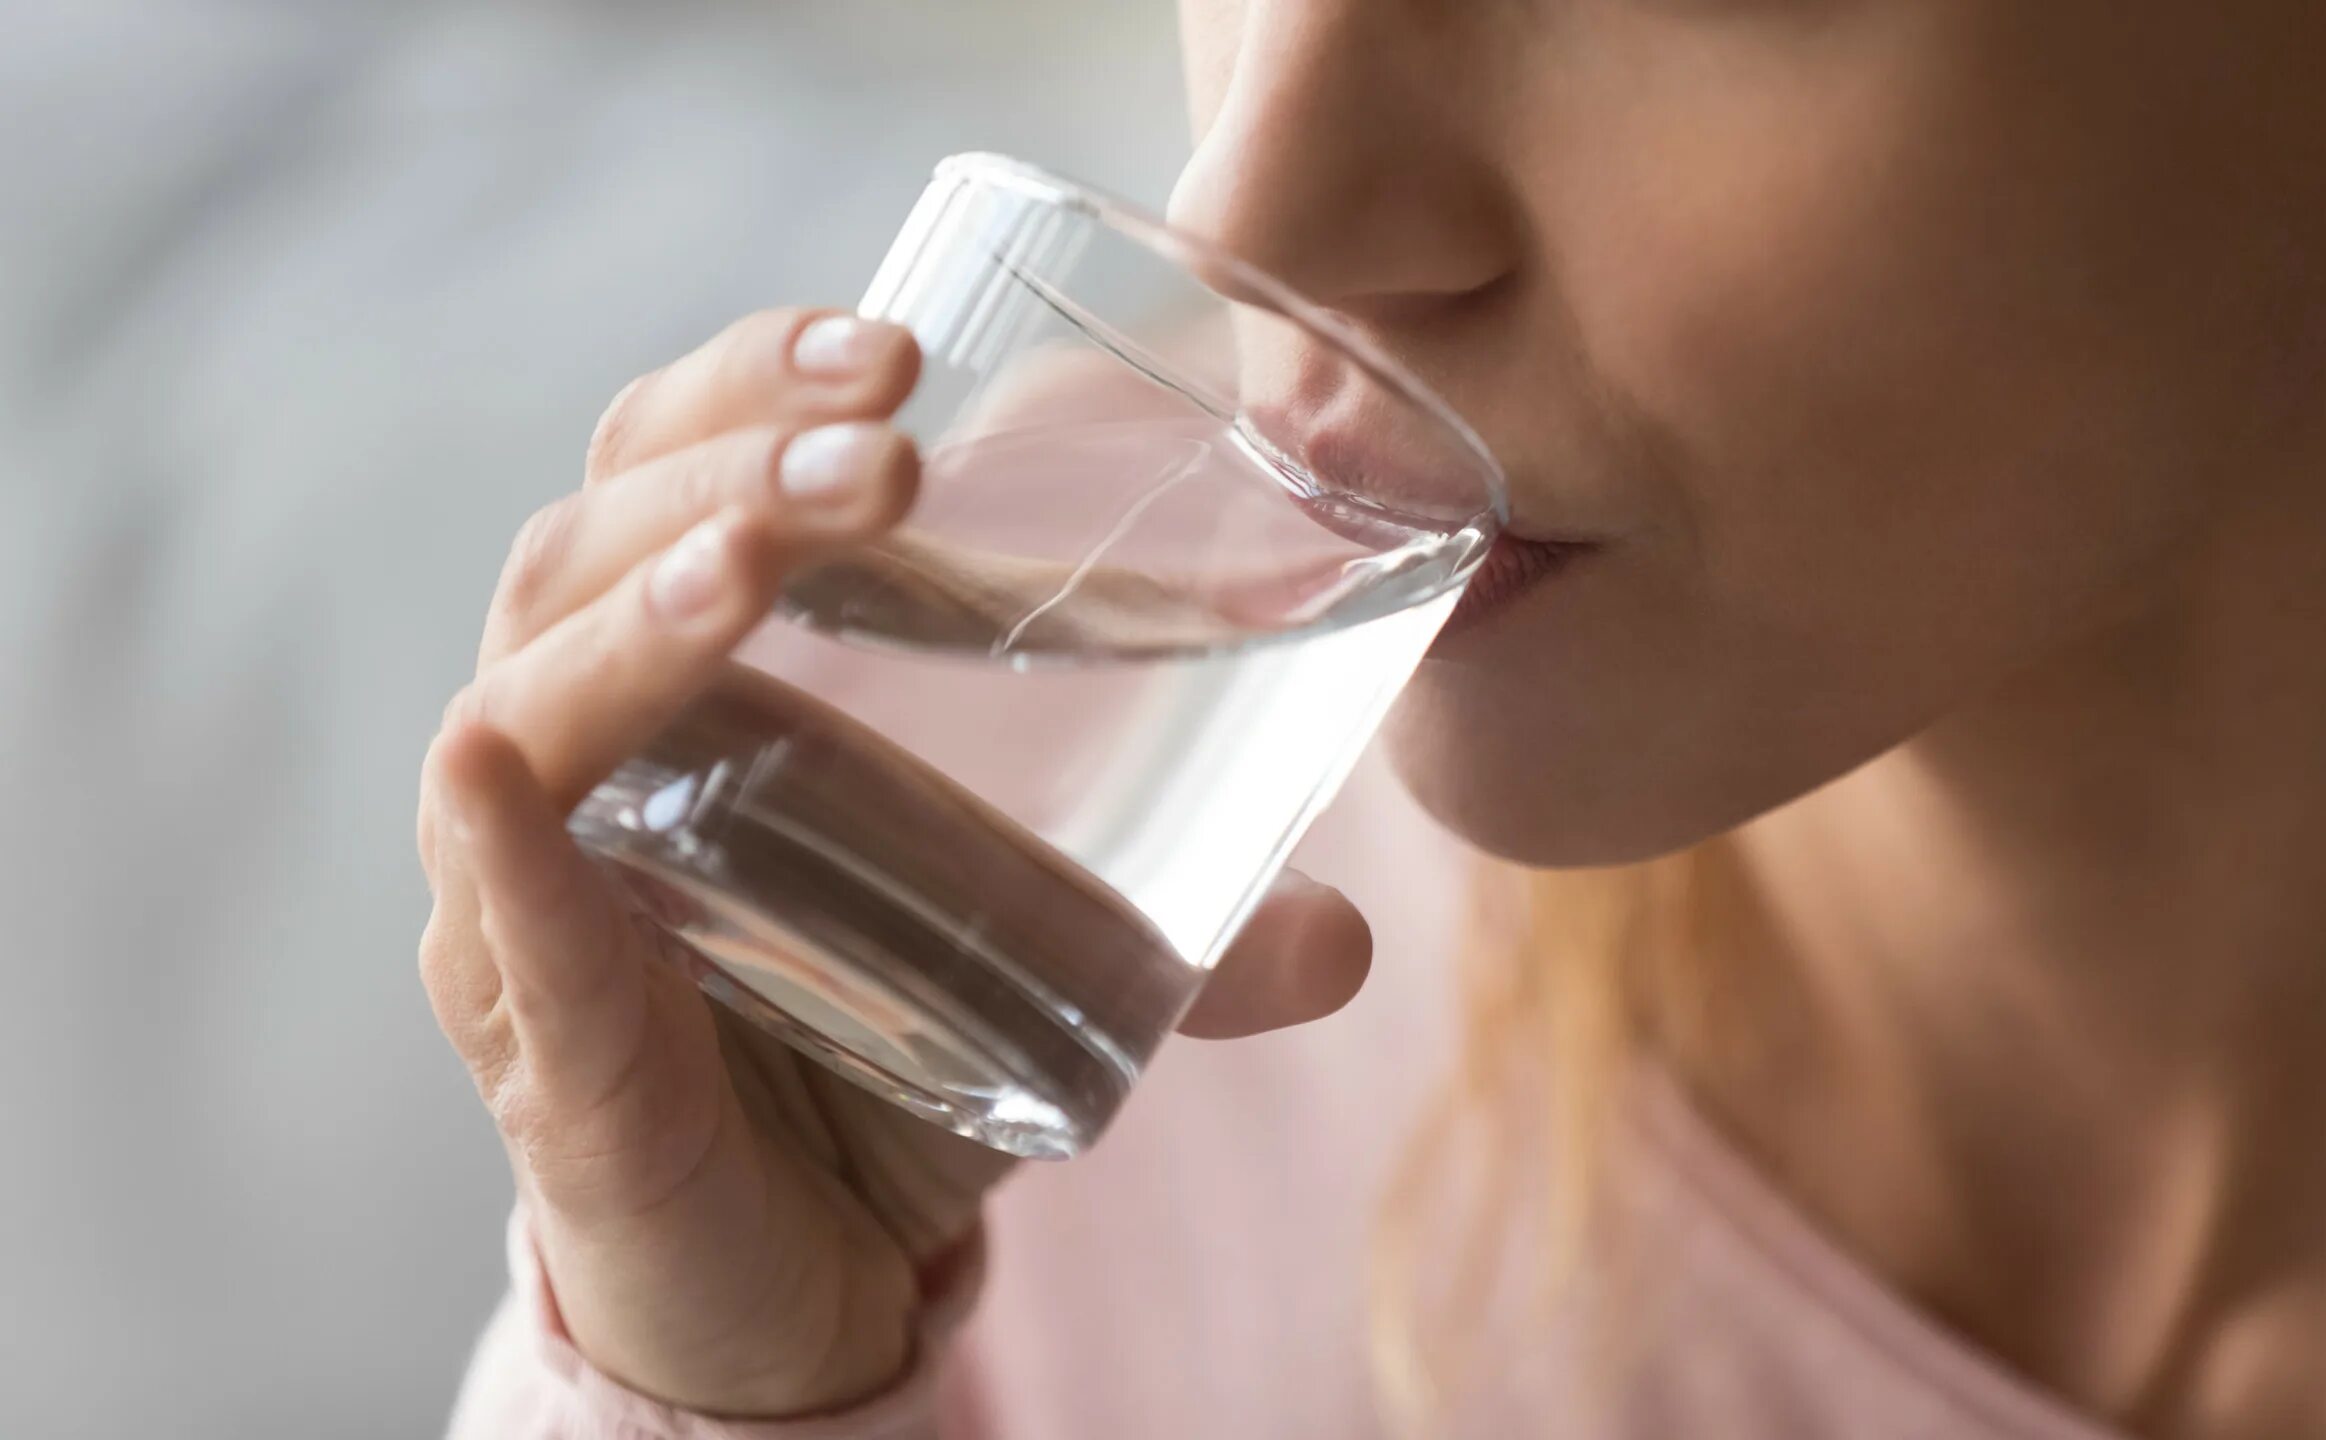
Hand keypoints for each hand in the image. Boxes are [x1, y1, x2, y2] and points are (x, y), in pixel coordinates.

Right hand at [416, 308, 1373, 1416]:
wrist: (793, 1275)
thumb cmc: (881, 1054)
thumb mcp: (1044, 960)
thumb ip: (1188, 939)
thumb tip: (1349, 937)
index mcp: (686, 674)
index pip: (672, 465)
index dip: (756, 382)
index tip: (899, 346)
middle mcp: (580, 754)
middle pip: (592, 541)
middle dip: (730, 463)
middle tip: (883, 436)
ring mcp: (532, 897)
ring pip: (531, 697)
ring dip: (642, 605)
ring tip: (760, 557)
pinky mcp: (541, 1046)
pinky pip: (500, 927)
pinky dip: (500, 849)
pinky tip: (500, 769)